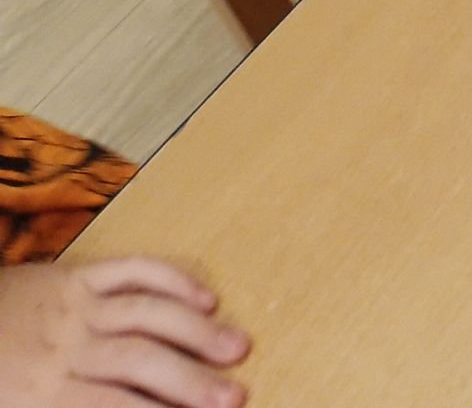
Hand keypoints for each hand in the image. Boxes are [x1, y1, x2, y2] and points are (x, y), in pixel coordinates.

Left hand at [0, 260, 248, 407]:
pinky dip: (173, 279)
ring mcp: (74, 305)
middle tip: (237, 397)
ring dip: (196, 331)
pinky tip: (205, 298)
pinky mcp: (76, 275)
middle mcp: (66, 347)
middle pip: (139, 360)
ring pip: (146, 313)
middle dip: (191, 380)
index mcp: (41, 392)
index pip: (114, 406)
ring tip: (238, 347)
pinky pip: (132, 269)